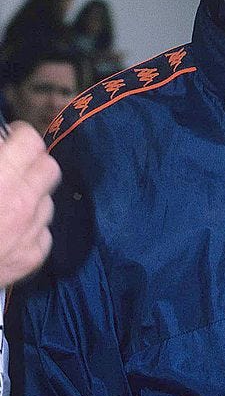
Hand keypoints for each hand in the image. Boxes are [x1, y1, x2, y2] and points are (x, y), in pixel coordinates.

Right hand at [0, 122, 60, 285]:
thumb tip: (1, 141)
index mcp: (1, 177)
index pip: (32, 142)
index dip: (20, 137)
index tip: (12, 139)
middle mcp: (21, 203)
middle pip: (49, 169)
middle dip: (33, 164)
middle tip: (14, 168)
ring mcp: (29, 233)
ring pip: (47, 202)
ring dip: (32, 198)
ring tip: (7, 202)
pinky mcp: (30, 258)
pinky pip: (43, 233)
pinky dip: (30, 229)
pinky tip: (10, 230)